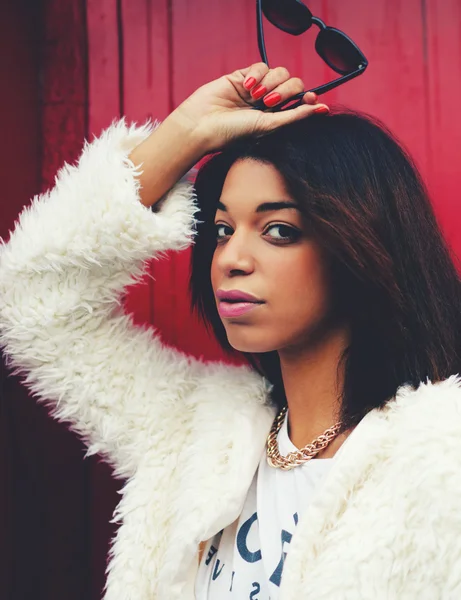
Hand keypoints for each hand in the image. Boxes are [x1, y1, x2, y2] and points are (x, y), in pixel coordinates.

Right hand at [169, 63, 328, 153]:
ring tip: (254, 97)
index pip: (303, 101)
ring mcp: (257, 89)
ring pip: (279, 72)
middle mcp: (270, 104)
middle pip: (294, 83)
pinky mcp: (243, 77)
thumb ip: (296, 116)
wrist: (202, 125)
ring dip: (270, 83)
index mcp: (278, 119)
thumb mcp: (269, 126)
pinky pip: (261, 66)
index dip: (308, 97)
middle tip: (270, 102)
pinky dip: (257, 74)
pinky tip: (246, 87)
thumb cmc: (233, 133)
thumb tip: (324, 109)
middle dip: (286, 91)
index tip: (311, 98)